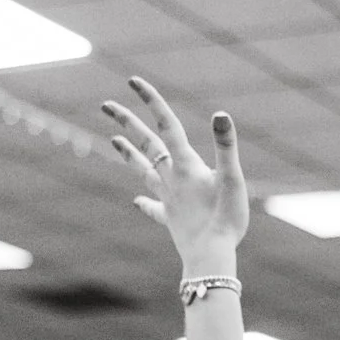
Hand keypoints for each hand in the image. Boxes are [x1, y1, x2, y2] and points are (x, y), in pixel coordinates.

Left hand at [103, 77, 247, 270]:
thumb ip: (226, 146)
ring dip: (128, 154)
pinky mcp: (170, 220)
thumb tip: (220, 114)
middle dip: (128, 122)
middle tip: (107, 105)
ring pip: (144, 171)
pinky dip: (145, 203)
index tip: (133, 81)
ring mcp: (168, 200)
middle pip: (146, 144)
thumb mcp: (232, 179)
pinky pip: (154, 209)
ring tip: (112, 140)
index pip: (167, 125)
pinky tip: (136, 201)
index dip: (151, 101)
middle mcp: (172, 179)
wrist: (210, 259)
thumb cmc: (225, 219)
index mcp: (187, 165)